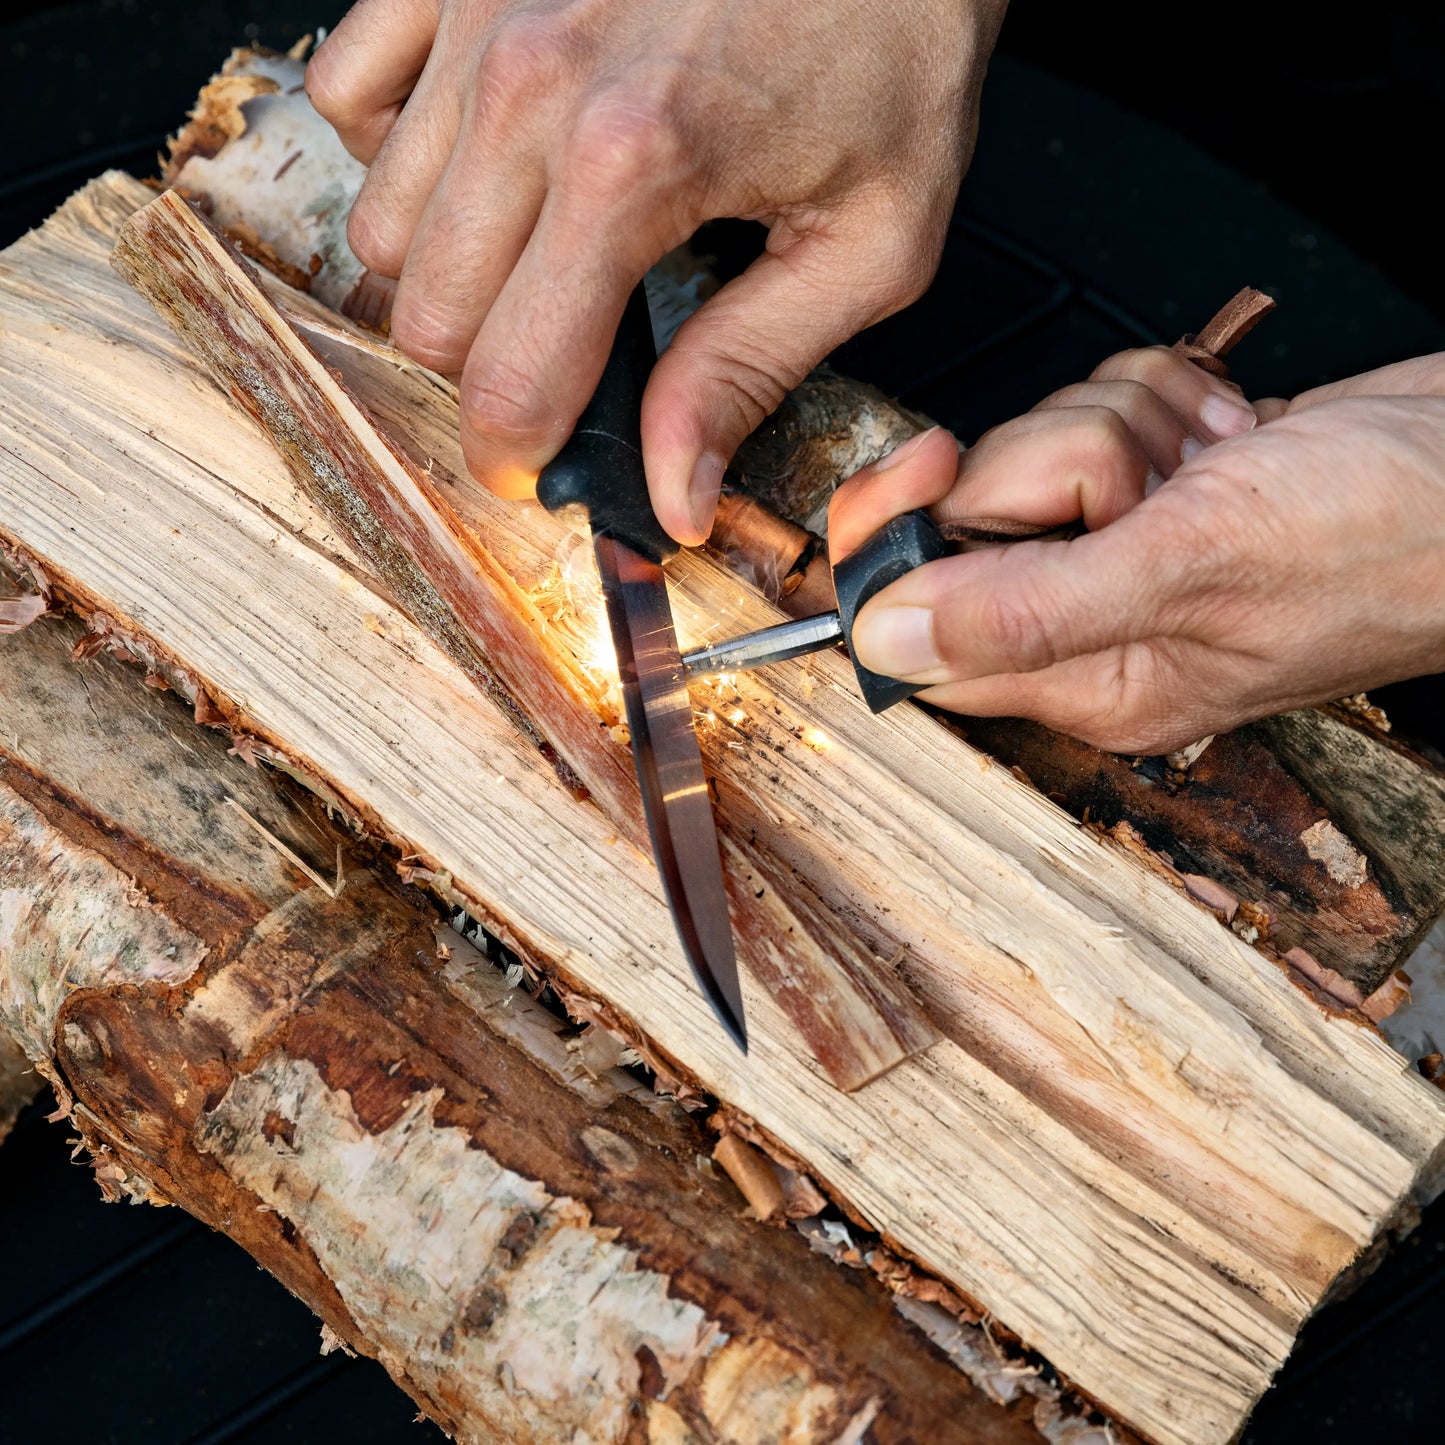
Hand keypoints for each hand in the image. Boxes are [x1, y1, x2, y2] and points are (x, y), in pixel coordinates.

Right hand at [306, 0, 1007, 539]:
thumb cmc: (892, 36)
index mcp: (631, 168)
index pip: (509, 379)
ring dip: (449, 268)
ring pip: (381, 223)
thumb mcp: (871, 240)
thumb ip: (750, 370)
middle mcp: (529, 86)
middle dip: (489, 365)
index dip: (517, 451)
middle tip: (564, 355)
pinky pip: (346, 93)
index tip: (541, 462)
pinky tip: (480, 162)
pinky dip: (395, 150)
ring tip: (541, 250)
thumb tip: (672, 492)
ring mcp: (478, 16)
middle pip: (429, 316)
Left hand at [830, 351, 1444, 752]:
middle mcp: (1094, 623)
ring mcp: (1126, 545)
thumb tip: (882, 635)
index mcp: (1088, 681)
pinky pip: (1095, 409)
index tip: (937, 466)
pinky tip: (1226, 434)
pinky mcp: (1157, 481)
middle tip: (1146, 484)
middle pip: (972, 514)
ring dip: (1121, 423)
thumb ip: (1026, 610)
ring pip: (1036, 448)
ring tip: (1211, 462)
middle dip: (1055, 461)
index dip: (898, 540)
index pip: (919, 629)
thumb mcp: (1192, 571)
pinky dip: (1157, 395)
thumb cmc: (1391, 540)